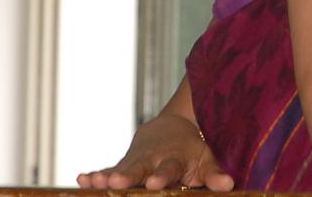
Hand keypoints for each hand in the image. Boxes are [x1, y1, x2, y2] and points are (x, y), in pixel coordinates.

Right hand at [76, 113, 233, 190]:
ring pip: (121, 168)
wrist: (172, 127)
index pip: (168, 169)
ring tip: (94, 181)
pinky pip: (109, 169)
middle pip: (140, 168)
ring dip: (107, 176)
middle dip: (129, 176)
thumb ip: (214, 174)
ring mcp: (136, 161)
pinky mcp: (124, 163)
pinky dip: (96, 174)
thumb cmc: (192, 151)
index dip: (162, 176)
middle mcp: (152, 159)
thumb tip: (229, 185)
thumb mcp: (206, 160)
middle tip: (118, 182)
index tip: (155, 182)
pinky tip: (82, 180)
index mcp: (174, 160)